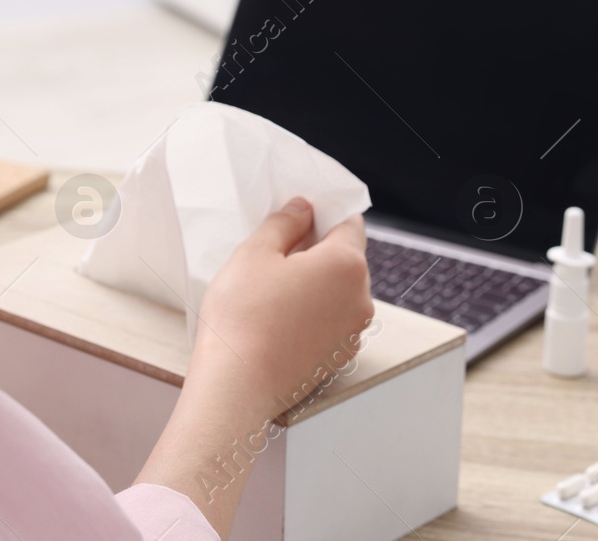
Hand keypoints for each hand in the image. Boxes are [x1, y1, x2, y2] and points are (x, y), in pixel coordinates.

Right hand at [135, 200, 372, 534]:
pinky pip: (331, 321)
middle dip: (316, 250)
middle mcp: (361, 299)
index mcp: (347, 265)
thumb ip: (284, 222)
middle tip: (274, 253)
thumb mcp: (255, 252)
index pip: (349, 222)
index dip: (323, 213)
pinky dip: (312, 313)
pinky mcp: (338, 358)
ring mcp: (352, 333)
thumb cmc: (243, 316)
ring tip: (271, 290)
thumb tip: (303, 209)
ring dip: (314, 283)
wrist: (236, 387)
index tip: (297, 216)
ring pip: (338, 292)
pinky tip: (278, 318)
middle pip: (346, 258)